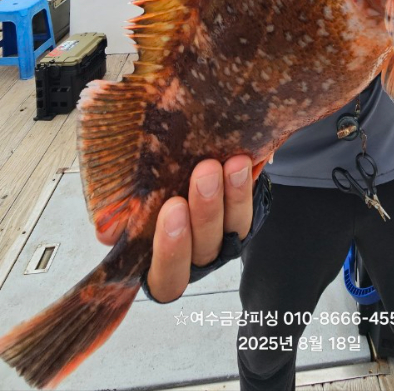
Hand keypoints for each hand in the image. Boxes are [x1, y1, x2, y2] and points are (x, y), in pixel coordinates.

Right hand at [96, 155, 252, 302]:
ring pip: (233, 228)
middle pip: (204, 249)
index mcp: (159, 261)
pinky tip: (240, 160)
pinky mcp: (242, 214)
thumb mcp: (125, 195)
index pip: (166, 276)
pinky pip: (248, 208)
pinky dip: (244, 186)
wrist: (183, 153)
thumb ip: (115, 214)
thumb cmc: (144, 180)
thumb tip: (108, 232)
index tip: (172, 210)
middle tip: (203, 174)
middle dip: (205, 212)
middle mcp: (194, 256)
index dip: (170, 252)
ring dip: (230, 196)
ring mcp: (222, 237)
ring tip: (228, 164)